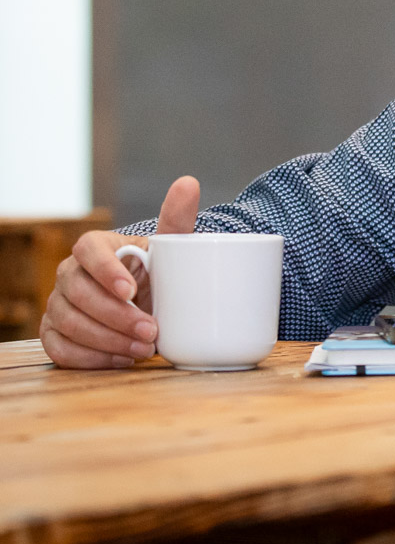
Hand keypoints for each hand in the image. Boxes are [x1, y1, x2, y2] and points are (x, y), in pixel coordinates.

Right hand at [41, 176, 200, 368]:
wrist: (147, 300)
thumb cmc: (155, 272)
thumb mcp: (167, 248)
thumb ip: (176, 219)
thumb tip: (189, 182)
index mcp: (94, 248)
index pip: (88, 251)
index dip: (106, 271)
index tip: (132, 290)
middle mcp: (69, 275)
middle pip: (78, 294)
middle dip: (115, 316)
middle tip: (151, 331)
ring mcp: (58, 305)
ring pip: (68, 324)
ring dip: (107, 341)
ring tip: (144, 349)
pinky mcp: (55, 334)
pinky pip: (59, 349)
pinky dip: (90, 359)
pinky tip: (121, 361)